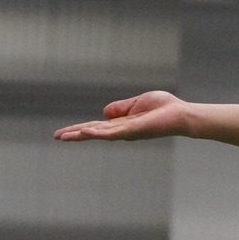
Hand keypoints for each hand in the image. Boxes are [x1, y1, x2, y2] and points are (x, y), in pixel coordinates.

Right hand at [55, 91, 191, 142]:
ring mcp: (127, 132)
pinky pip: (113, 132)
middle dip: (75, 134)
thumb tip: (105, 113)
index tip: (63, 133)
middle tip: (57, 137)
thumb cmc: (164, 108)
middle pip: (94, 131)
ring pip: (99, 133)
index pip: (97, 126)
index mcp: (122, 123)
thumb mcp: (137, 103)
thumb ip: (121, 108)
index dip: (80, 128)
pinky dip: (99, 132)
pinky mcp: (134, 131)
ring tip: (64, 136)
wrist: (181, 114)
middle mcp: (122, 130)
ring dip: (81, 135)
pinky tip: (86, 131)